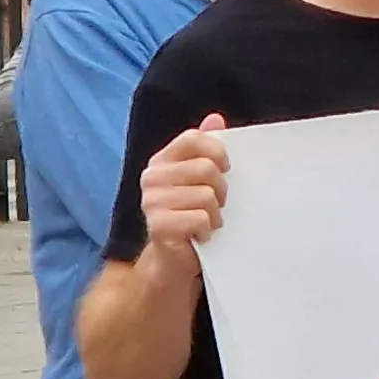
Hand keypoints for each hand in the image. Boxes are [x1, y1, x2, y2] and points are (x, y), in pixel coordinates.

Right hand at [137, 116, 231, 251]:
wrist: (173, 259)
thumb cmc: (192, 215)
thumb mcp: (201, 180)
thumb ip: (206, 149)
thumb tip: (215, 118)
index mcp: (162, 161)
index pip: (193, 138)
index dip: (217, 152)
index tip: (226, 169)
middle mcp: (152, 177)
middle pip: (206, 168)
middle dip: (221, 190)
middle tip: (215, 205)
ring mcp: (151, 201)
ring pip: (207, 196)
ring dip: (215, 214)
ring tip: (206, 221)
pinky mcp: (158, 225)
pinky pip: (201, 218)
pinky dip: (208, 230)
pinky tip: (199, 235)